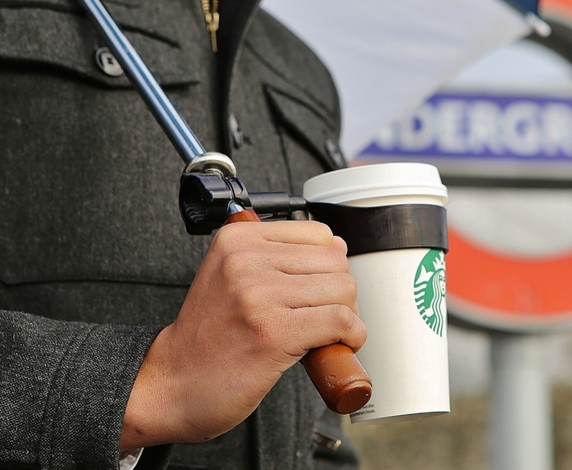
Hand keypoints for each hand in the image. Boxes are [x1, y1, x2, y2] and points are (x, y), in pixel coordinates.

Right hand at [120, 220, 364, 447]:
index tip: (318, 288)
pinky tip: (339, 345)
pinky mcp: (274, 333)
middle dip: (342, 292)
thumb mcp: (234, 277)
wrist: (173, 383)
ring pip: (342, 290)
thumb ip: (283, 257)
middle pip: (335, 263)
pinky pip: (340, 321)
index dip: (328, 264)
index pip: (317, 233)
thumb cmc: (208, 336)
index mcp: (237, 239)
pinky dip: (352, 335)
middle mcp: (245, 261)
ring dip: (348, 316)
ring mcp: (258, 296)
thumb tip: (338, 246)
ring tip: (328, 332)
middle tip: (325, 316)